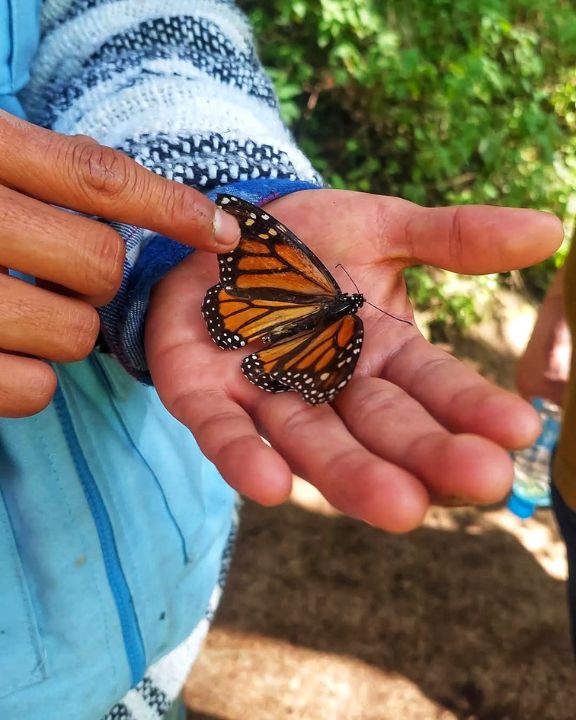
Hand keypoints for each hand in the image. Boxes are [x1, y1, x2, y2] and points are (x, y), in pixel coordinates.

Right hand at [0, 111, 238, 416]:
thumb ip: (42, 171)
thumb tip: (149, 209)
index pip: (96, 178)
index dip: (171, 205)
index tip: (223, 232)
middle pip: (98, 267)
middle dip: (94, 278)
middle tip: (58, 271)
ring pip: (72, 334)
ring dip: (63, 329)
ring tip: (18, 310)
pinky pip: (32, 389)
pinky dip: (31, 379)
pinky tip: (2, 351)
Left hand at [146, 189, 562, 531]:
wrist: (224, 235)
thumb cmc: (307, 241)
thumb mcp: (383, 227)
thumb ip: (452, 238)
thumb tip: (549, 228)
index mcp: (380, 355)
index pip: (433, 387)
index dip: (473, 407)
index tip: (519, 429)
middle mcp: (330, 388)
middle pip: (381, 428)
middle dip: (426, 455)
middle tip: (480, 479)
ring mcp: (267, 397)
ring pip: (311, 443)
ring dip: (350, 474)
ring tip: (398, 506)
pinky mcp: (205, 395)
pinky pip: (224, 431)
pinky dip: (244, 457)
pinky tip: (270, 486)